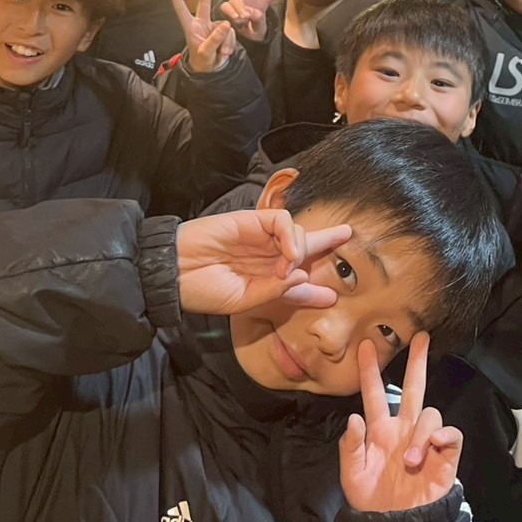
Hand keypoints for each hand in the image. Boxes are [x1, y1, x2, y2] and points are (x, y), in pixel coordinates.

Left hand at [168, 0, 236, 73]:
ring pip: (225, 26)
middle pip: (205, 2)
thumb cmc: (202, 62)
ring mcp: (214, 27)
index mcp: (191, 27)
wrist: (213, 70)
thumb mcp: (206, 53)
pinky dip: (230, 44)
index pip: (181, 10)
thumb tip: (226, 24)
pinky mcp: (225, 31)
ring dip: (226, 41)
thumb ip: (214, 39)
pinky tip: (225, 52)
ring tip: (221, 54)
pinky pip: (232, 33)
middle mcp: (202, 23)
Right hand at [175, 209, 351, 313]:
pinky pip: (283, 221)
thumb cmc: (204, 290)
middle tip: (347, 235)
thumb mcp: (243, 301)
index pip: (297, 283)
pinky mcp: (253, 221)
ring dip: (300, 252)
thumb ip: (274, 291)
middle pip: (305, 248)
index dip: (314, 291)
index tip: (332, 297)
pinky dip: (291, 235)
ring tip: (287, 268)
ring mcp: (261, 239)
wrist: (175, 272)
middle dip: (327, 242)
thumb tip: (304, 280)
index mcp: (264, 281)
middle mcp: (267, 259)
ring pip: (298, 234)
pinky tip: (287, 253)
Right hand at [219, 0, 296, 42]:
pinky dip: (231, 13)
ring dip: (240, 10)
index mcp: (262, 2)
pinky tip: (236, 19)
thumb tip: (251, 12)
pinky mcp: (228, 7)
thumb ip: (258, 22)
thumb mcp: (260, 30)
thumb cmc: (253, 31)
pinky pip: (227, 6)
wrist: (239, 38)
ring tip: (244, 18)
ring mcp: (238, 1)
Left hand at [340, 332, 460, 512]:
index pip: (374, 393)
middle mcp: (404, 430)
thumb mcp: (351, 473)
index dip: (369, 370)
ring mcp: (426, 442)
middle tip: (421, 337)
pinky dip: (445, 436)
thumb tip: (355, 417)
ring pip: (431, 414)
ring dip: (421, 434)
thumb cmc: (370, 500)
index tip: (364, 345)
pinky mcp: (445, 458)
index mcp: (380, 430)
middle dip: (417, 362)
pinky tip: (435, 447)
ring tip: (410, 461)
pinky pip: (452, 436)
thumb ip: (351, 446)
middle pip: (413, 388)